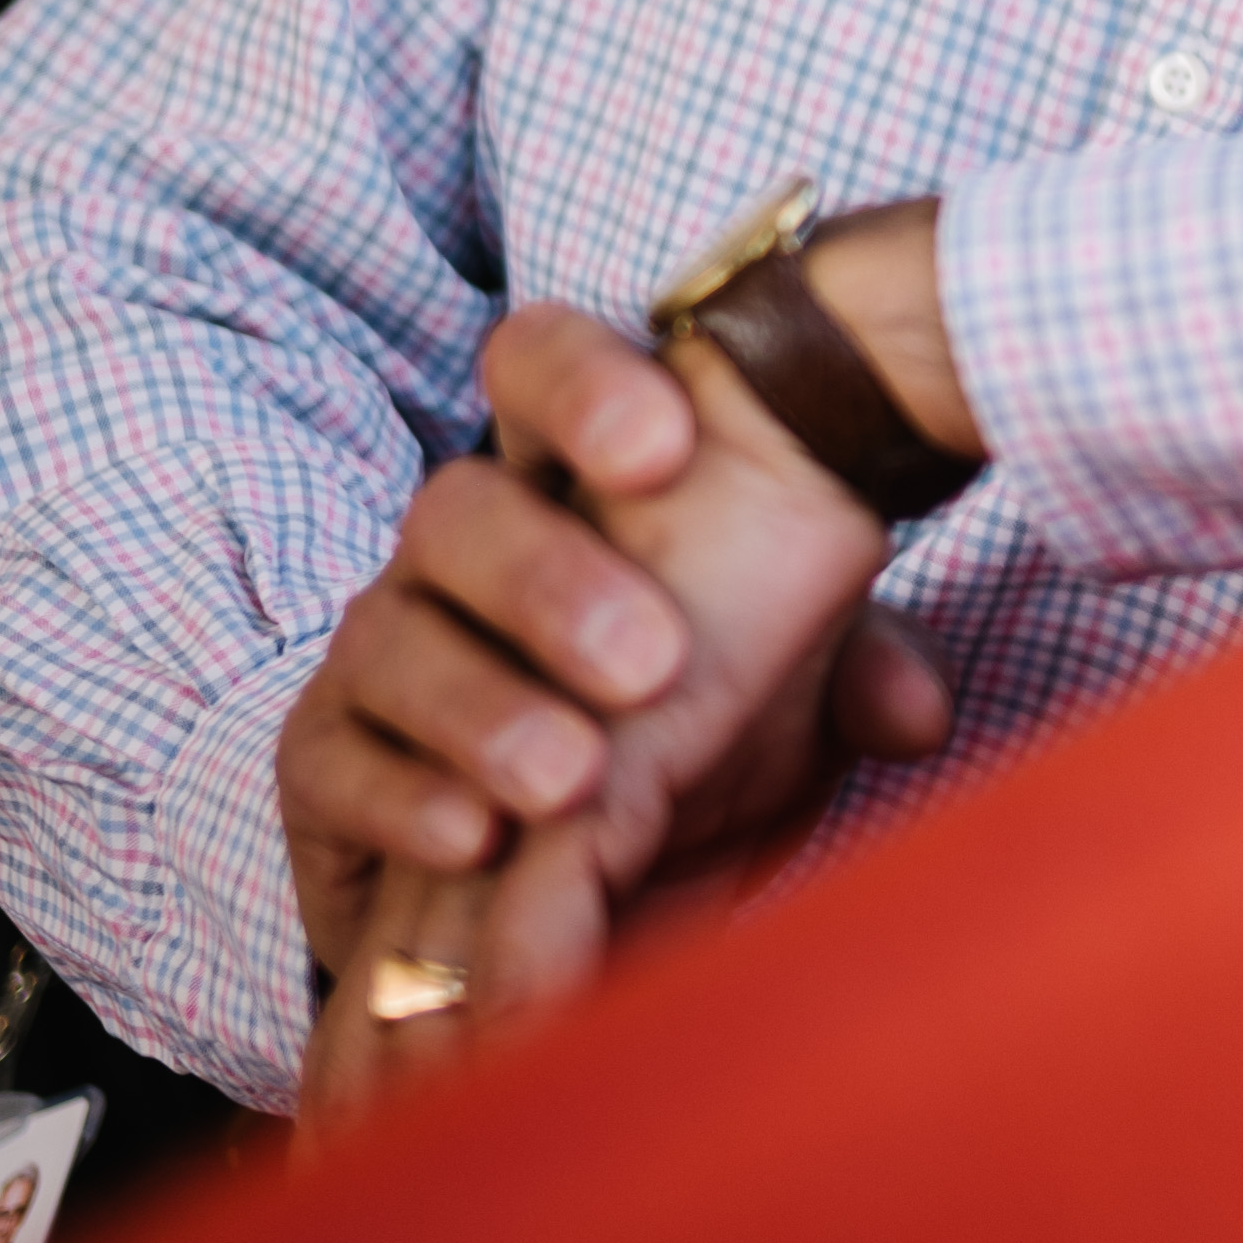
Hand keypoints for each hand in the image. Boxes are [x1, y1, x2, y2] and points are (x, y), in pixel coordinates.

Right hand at [285, 303, 948, 1127]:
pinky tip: (474, 837)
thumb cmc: (668, 731)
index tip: (670, 444)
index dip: (586, 386)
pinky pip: (337, 762)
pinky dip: (406, 801)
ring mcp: (381, 646)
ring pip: (393, 639)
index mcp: (563, 484)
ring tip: (577, 778)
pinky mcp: (324, 761)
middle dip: (550, 579)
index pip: (540, 370)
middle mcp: (456, 545)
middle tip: (656, 665)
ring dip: (487, 709)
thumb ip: (840, 671)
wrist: (532, 872)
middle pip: (459, 508)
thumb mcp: (770, 698)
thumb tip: (918, 711)